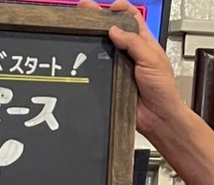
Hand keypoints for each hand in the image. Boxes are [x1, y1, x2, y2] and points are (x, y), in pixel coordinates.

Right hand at [78, 0, 182, 136]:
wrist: (156, 116)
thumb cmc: (162, 89)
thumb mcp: (151, 58)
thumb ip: (134, 43)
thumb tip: (115, 30)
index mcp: (143, 43)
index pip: (131, 19)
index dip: (120, 9)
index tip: (108, 7)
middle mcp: (129, 55)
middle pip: (112, 34)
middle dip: (98, 23)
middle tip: (84, 15)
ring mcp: (119, 69)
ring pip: (103, 53)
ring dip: (93, 45)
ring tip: (80, 35)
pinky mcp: (111, 84)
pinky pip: (98, 73)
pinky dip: (90, 68)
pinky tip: (82, 62)